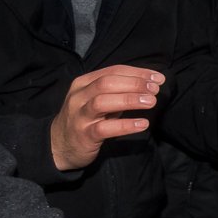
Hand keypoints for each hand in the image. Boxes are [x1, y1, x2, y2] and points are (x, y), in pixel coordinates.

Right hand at [48, 65, 163, 171]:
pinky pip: (104, 128)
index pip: (113, 71)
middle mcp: (79, 97)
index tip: (158, 78)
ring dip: (129, 100)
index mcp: (84, 83)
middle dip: (134, 84)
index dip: (137, 73)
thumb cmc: (86, 119)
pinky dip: (125, 125)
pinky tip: (143, 124)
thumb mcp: (98, 100)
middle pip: (107, 83)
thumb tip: (150, 83)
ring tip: (151, 102)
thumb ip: (119, 91)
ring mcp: (79, 116)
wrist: (59, 146)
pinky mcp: (83, 135)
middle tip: (155, 89)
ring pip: (102, 102)